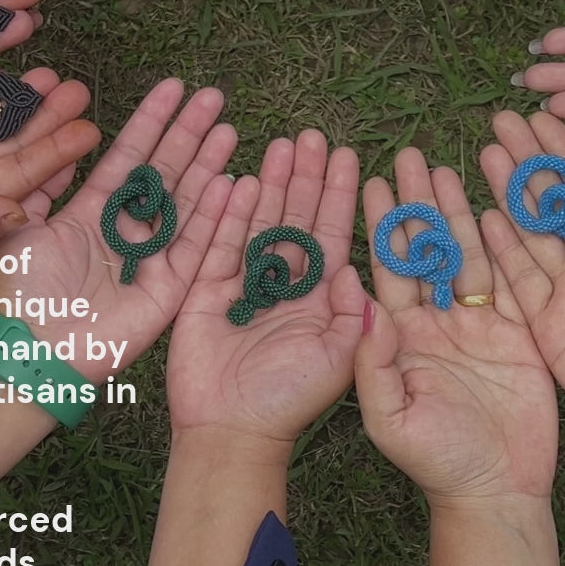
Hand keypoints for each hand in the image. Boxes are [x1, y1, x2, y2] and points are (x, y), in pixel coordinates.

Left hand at [0, 78, 236, 374]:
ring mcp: (153, 258)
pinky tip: (232, 183)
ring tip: (229, 128)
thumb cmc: (21, 295)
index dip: (152, 122)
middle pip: (166, 171)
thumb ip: (40, 187)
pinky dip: (216, 216)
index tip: (174, 88)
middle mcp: (128, 230)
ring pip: (188, 202)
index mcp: (94, 212)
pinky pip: (197, 246)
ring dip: (209, 165)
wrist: (35, 351)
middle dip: (189, 133)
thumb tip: (59, 144)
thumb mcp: (20, 228)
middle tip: (214, 96)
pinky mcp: (170, 288)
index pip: (130, 156)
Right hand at [167, 130, 360, 445]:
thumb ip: (355, 317)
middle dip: (305, 177)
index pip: (331, 233)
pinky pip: (218, 243)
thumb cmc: (290, 400)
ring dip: (271, 183)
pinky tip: (236, 179)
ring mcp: (244, 284)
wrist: (230, 430)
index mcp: (319, 297)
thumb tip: (358, 270)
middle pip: (296, 217)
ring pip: (260, 221)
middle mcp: (284, 283)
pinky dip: (227, 212)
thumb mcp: (338, 360)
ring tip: (280, 144)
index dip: (340, 194)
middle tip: (312, 135)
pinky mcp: (206, 289)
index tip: (349, 155)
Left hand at [352, 149, 557, 503]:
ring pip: (464, 254)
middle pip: (423, 248)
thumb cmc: (435, 463)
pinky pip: (509, 280)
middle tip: (408, 152)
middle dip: (415, 202)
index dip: (376, 223)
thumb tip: (360, 298)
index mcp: (398, 336)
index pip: (383, 267)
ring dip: (455, 211)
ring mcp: (475, 324)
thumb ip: (373, 361)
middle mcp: (433, 321)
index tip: (365, 176)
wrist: (495, 493)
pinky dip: (505, 243)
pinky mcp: (516, 333)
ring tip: (447, 165)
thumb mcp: (391, 418)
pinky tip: (498, 205)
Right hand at [480, 110, 564, 461]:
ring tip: (485, 154)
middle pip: (555, 201)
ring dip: (508, 194)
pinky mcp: (547, 325)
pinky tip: (482, 217)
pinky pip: (519, 282)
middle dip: (528, 161)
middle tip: (501, 121)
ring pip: (531, 233)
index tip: (544, 116)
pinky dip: (501, 251)